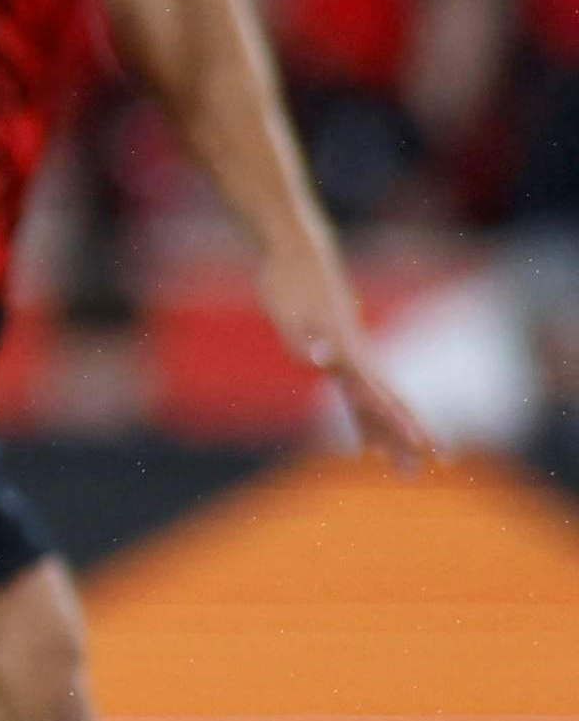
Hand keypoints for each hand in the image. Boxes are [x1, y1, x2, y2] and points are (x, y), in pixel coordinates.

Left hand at [259, 247, 438, 461]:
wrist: (297, 253)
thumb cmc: (290, 282)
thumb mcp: (289, 312)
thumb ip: (305, 340)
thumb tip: (323, 361)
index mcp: (347, 352)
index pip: (378, 395)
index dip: (398, 423)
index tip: (420, 446)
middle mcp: (355, 356)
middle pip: (388, 403)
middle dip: (407, 437)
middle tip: (430, 467)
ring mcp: (349, 355)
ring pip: (375, 404)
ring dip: (386, 436)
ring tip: (399, 467)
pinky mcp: (337, 353)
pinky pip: (356, 396)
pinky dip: (362, 421)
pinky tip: (364, 444)